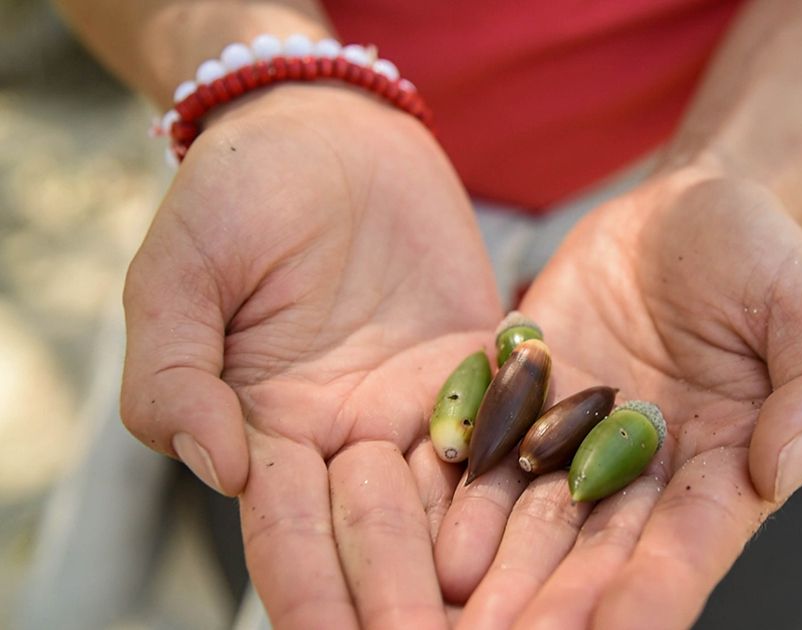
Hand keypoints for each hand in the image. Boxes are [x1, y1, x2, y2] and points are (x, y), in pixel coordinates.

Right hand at [121, 84, 502, 628]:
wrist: (331, 130)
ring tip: (524, 618)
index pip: (287, 531)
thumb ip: (176, 373)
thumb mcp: (179, 274)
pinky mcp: (484, 368)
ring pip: (455, 501)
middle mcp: (349, 434)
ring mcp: (422, 405)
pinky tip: (575, 530)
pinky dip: (540, 477)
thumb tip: (220, 471)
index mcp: (268, 428)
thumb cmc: (238, 192)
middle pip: (380, 534)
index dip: (309, 592)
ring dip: (486, 565)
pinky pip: (513, 426)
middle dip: (407, 599)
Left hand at [435, 167, 801, 628]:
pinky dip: (455, 490)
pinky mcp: (527, 403)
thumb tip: (784, 464)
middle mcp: (647, 474)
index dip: (650, 597)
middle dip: (551, 607)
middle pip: (596, 555)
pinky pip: (489, 452)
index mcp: (725, 468)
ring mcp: (580, 441)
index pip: (688, 547)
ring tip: (446, 603)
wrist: (679, 208)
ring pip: (532, 519)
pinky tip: (415, 527)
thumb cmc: (761, 252)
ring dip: (492, 567)